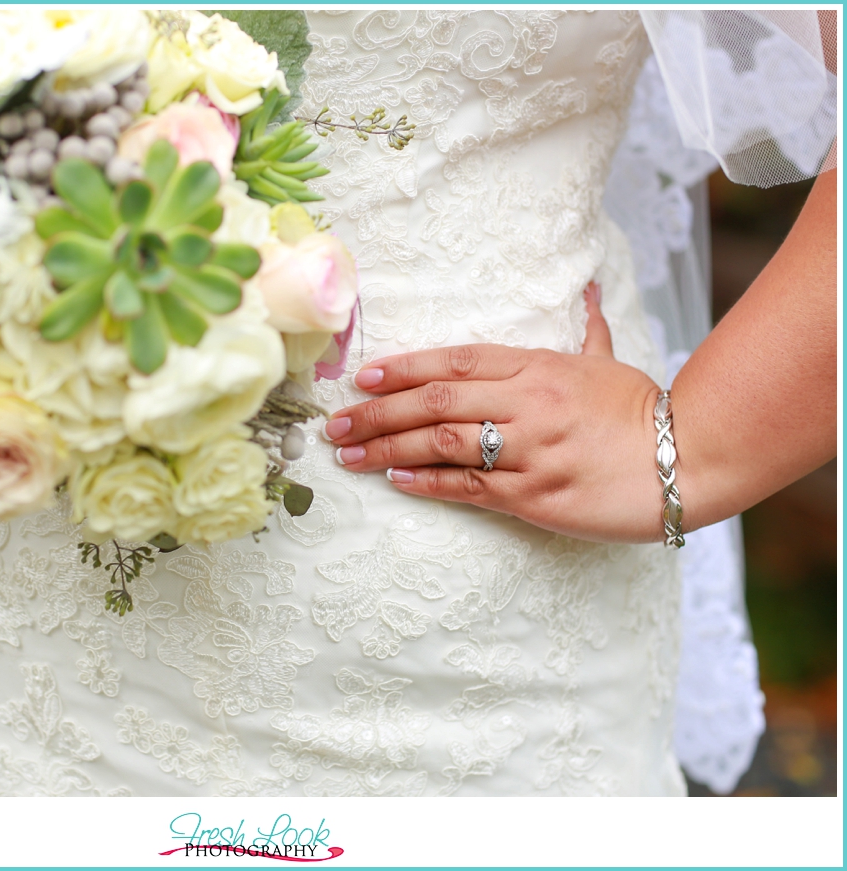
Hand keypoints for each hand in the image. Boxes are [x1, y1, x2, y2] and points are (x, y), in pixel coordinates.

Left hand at [324, 284, 668, 543]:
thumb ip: (585, 330)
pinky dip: (427, 483)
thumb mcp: (607, 363)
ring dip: (387, 449)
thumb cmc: (639, 410)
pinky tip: (395, 480)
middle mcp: (526, 403)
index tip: (362, 376)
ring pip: (442, 445)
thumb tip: (586, 290)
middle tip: (335, 424)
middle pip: (434, 402)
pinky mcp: (535, 495)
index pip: (455, 361)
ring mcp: (529, 449)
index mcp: (537, 366)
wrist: (688, 459)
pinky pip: (469, 487)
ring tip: (349, 455)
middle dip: (376, 412)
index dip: (403, 368)